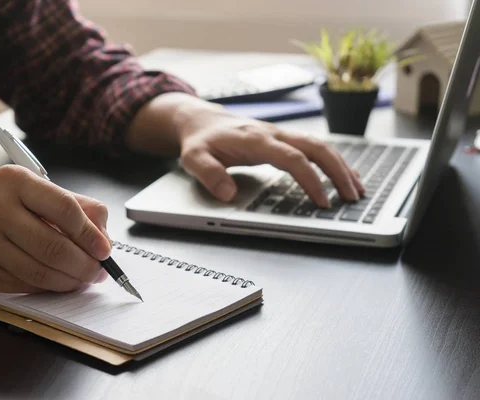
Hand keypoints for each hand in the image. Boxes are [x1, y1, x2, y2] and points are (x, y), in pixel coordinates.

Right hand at [0, 165, 111, 293]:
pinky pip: (23, 286)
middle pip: (53, 247)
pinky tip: (57, 281)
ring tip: (83, 278)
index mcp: (14, 182)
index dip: (90, 234)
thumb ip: (77, 207)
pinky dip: (47, 287)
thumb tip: (104, 237)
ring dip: (70, 281)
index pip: (64, 209)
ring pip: (39, 272)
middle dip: (85, 265)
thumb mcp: (38, 190)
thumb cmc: (5, 204)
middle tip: (98, 271)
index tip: (105, 250)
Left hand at [177, 109, 364, 207]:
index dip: (310, 180)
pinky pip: (313, 147)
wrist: (200, 120)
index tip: (322, 201)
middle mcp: (273, 134)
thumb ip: (209, 174)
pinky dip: (331, 161)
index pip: (293, 158)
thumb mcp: (193, 158)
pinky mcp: (282, 139)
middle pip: (316, 147)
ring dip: (341, 166)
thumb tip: (228, 193)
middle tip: (353, 196)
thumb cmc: (199, 141)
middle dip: (338, 171)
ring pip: (320, 145)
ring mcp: (280, 135)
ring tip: (358, 189)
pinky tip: (343, 174)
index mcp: (256, 139)